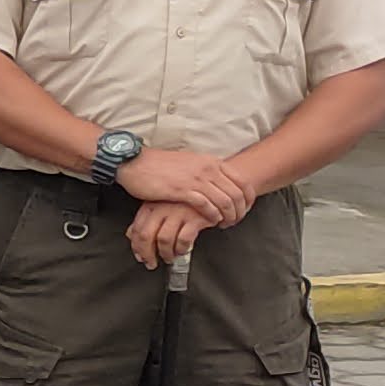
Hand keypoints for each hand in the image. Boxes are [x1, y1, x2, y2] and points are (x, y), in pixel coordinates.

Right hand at [115, 146, 249, 222]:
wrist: (135, 162)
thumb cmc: (160, 165)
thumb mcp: (189, 162)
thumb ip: (205, 171)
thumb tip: (216, 184)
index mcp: (211, 161)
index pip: (243, 181)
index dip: (249, 199)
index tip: (245, 209)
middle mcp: (207, 169)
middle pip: (237, 194)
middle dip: (240, 211)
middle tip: (235, 221)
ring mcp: (196, 179)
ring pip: (225, 201)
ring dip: (228, 216)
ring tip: (224, 224)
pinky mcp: (182, 190)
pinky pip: (207, 206)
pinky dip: (213, 216)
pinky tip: (211, 222)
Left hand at [128, 199, 214, 267]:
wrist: (214, 190)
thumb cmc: (186, 199)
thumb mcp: (163, 204)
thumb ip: (147, 218)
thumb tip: (131, 235)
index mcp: (152, 204)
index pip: (137, 228)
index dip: (136, 246)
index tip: (140, 256)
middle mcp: (163, 207)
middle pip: (146, 236)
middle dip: (147, 254)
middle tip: (151, 263)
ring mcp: (179, 212)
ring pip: (164, 240)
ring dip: (165, 254)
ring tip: (169, 258)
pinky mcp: (195, 218)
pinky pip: (183, 239)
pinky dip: (181, 249)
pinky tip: (183, 250)